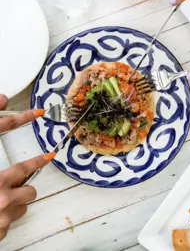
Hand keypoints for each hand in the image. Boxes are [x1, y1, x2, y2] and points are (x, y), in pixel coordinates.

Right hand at [0, 94, 54, 240]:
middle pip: (30, 191)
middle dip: (24, 188)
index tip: (52, 155)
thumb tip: (2, 98)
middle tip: (7, 188)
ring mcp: (0, 221)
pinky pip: (10, 224)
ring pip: (22, 207)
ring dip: (13, 205)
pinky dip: (3, 220)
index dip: (39, 162)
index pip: (23, 168)